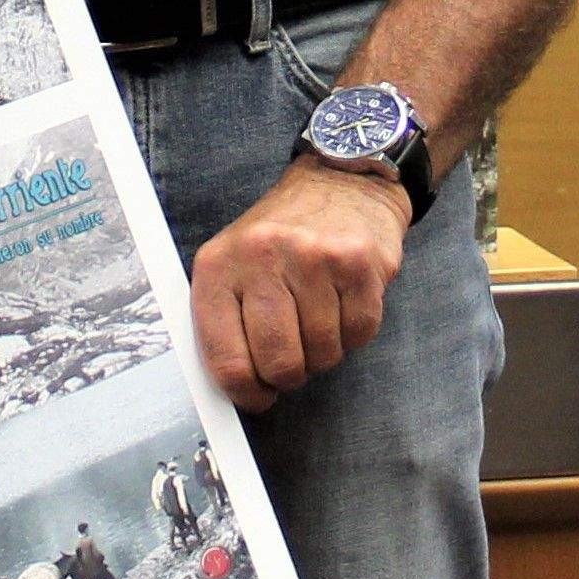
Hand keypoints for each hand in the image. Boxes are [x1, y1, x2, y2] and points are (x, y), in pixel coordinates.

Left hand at [189, 161, 409, 410]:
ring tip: (318, 318)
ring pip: (322, 353)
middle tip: (293, 360)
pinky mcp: (357, 261)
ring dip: (324, 351)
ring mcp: (312, 257)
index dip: (246, 393)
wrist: (340, 182)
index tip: (258, 396)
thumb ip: (226, 323)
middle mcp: (262, 257)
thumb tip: (236, 390)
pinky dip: (354, 333)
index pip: (226, 360)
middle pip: (279, 363)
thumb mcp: (234, 265)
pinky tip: (344, 304)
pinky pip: (359, 333)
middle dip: (289, 375)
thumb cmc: (281, 238)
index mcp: (219, 266)